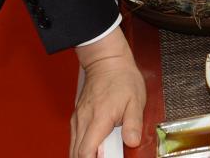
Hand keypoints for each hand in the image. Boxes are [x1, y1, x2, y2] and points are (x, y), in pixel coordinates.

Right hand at [71, 27, 144, 157]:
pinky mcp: (77, 116)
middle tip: (107, 154)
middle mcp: (84, 120)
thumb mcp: (136, 100)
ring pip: (73, 147)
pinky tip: (95, 146)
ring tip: (102, 152)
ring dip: (84, 155)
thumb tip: (132, 141)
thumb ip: (133, 123)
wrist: (107, 61)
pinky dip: (82, 147)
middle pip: (77, 153)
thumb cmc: (122, 78)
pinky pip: (75, 138)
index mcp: (99, 118)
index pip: (86, 151)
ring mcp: (78, 118)